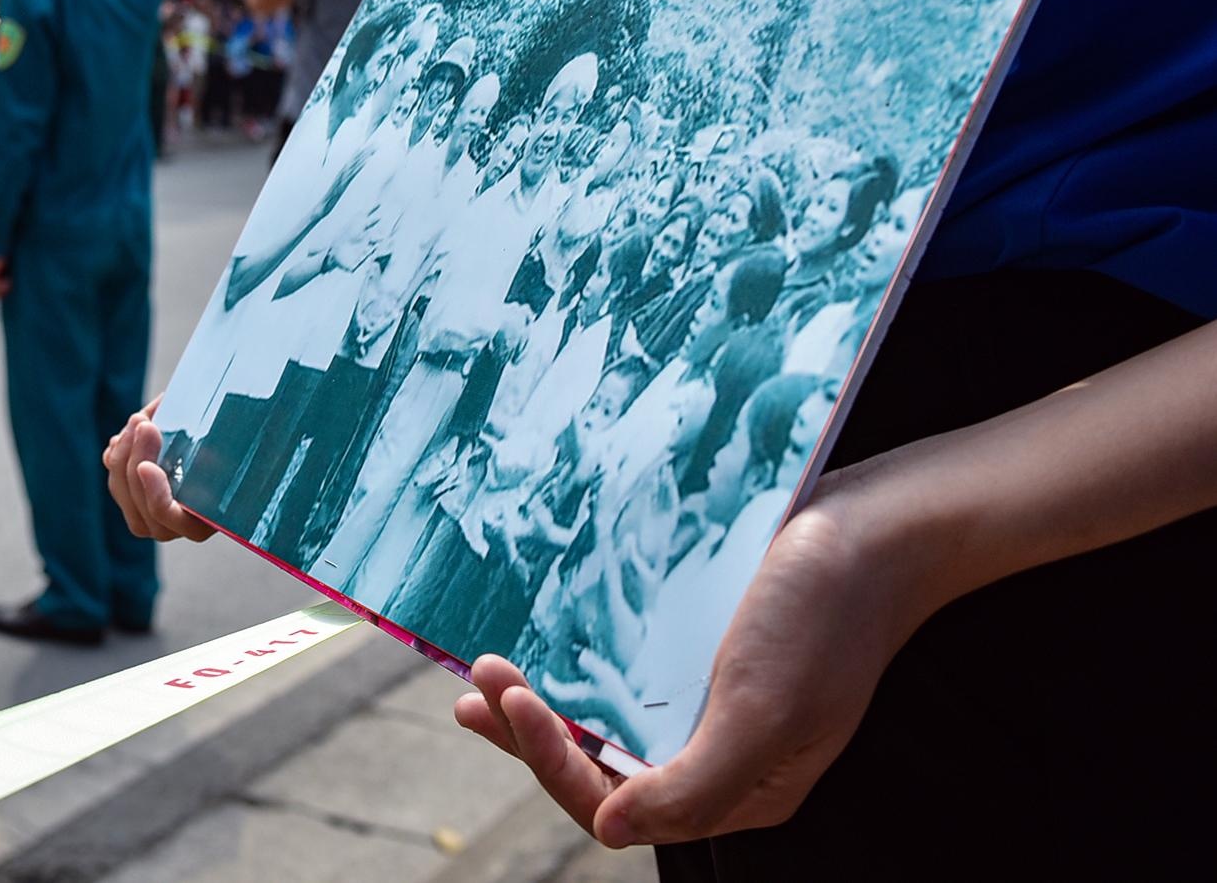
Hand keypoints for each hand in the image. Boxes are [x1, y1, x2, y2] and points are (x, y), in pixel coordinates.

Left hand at [103, 398, 215, 542]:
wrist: (213, 449)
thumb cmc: (229, 449)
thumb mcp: (225, 450)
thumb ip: (216, 443)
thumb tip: (190, 422)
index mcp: (200, 524)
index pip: (172, 519)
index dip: (156, 495)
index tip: (147, 466)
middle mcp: (170, 527)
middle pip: (140, 500)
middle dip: (136, 457)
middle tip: (144, 423)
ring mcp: (146, 515)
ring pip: (121, 488)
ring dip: (125, 450)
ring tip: (139, 420)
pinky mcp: (129, 498)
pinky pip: (115, 477)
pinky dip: (117, 453)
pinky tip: (127, 434)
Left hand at [451, 473, 925, 846]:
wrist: (874, 525)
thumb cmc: (824, 617)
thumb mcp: (764, 713)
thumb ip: (692, 786)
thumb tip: (611, 826)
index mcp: (741, 788)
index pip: (620, 804)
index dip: (555, 763)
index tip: (514, 703)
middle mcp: (718, 753)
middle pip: (602, 767)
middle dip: (533, 733)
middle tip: (477, 683)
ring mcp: (707, 700)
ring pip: (605, 721)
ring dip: (544, 702)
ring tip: (488, 675)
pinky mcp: (699, 649)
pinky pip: (623, 672)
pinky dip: (577, 665)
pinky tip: (541, 644)